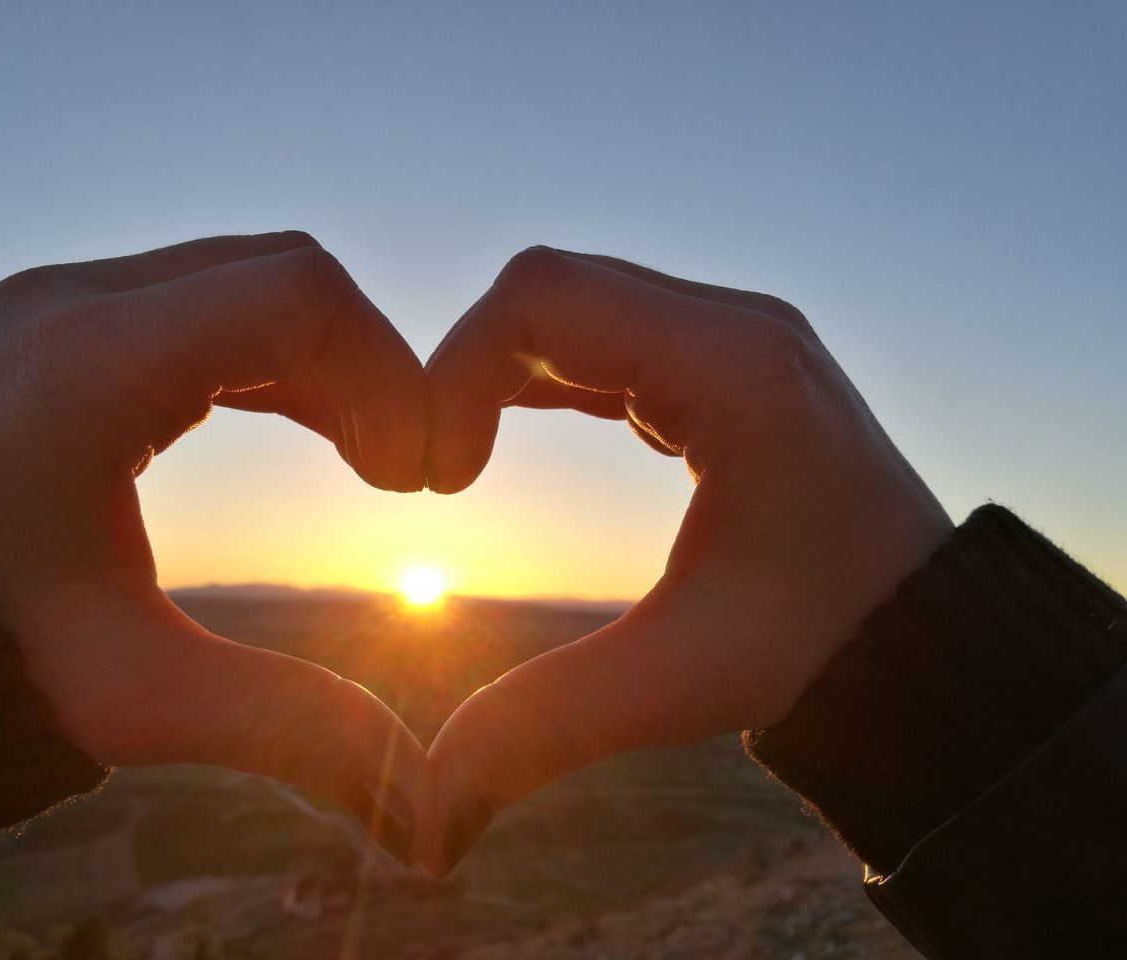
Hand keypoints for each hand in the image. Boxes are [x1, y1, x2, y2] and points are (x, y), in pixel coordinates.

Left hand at [0, 233, 429, 861]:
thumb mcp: (133, 696)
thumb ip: (288, 728)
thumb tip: (422, 808)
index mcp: (90, 362)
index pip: (300, 296)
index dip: (390, 375)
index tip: (412, 482)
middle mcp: (71, 304)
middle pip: (282, 271)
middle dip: (367, 364)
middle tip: (399, 474)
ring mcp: (56, 307)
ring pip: (242, 282)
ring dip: (323, 363)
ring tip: (367, 460)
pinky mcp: (53, 333)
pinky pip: (197, 309)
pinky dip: (268, 361)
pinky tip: (308, 428)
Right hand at [421, 247, 952, 873]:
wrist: (928, 641)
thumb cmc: (824, 652)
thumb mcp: (676, 681)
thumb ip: (543, 727)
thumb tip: (425, 821)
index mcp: (734, 368)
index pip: (544, 297)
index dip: (456, 371)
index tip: (437, 481)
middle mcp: (738, 327)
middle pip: (552, 286)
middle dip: (468, 368)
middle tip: (436, 474)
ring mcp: (737, 338)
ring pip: (577, 303)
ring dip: (502, 371)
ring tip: (460, 462)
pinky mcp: (728, 366)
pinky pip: (610, 335)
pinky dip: (546, 376)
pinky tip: (507, 430)